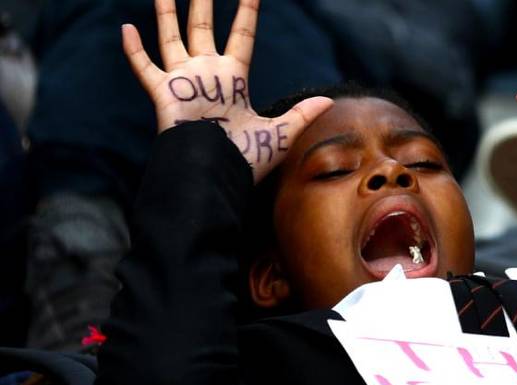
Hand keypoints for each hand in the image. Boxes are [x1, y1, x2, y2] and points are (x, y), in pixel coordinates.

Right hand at [121, 0, 332, 182]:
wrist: (217, 175)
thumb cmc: (247, 159)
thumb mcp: (279, 134)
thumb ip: (301, 114)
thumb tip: (328, 101)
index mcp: (234, 78)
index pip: (241, 35)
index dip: (245, 12)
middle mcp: (207, 73)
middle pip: (202, 28)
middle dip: (202, 4)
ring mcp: (184, 81)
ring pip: (171, 38)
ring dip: (167, 14)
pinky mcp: (164, 94)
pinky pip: (145, 68)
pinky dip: (134, 49)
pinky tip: (127, 27)